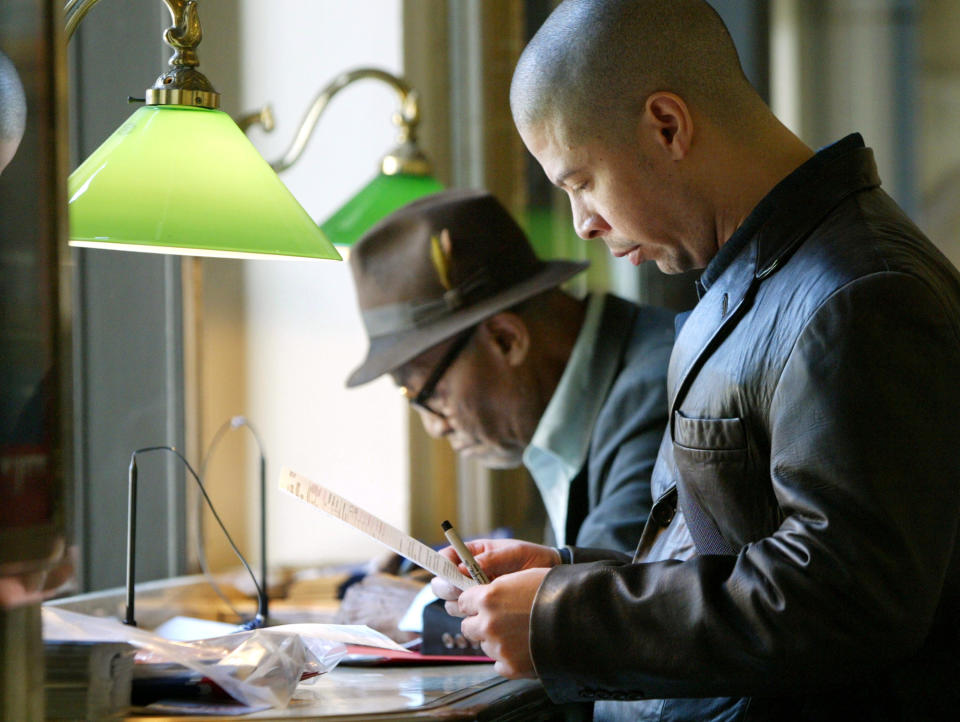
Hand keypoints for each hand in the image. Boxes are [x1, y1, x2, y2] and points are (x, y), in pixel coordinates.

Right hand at [430, 538, 559, 613]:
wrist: (552, 576)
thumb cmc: (533, 558)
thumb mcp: (513, 553)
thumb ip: (488, 560)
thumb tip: (462, 568)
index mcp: (472, 554)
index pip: (445, 558)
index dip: (441, 565)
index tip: (450, 572)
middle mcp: (468, 575)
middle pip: (441, 585)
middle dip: (448, 589)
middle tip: (465, 591)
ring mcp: (476, 594)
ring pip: (452, 604)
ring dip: (463, 605)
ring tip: (485, 601)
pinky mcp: (485, 611)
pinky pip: (470, 618)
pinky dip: (475, 618)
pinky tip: (493, 613)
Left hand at [457, 567, 550, 677]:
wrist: (579, 619)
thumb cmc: (555, 592)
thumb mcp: (522, 578)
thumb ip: (498, 589)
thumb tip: (484, 596)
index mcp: (488, 597)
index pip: (462, 602)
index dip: (473, 602)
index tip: (482, 604)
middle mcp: (488, 623)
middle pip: (467, 627)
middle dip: (480, 624)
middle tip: (501, 620)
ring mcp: (498, 647)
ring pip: (485, 646)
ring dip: (496, 641)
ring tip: (520, 634)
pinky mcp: (510, 667)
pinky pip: (499, 665)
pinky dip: (509, 659)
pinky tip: (525, 649)